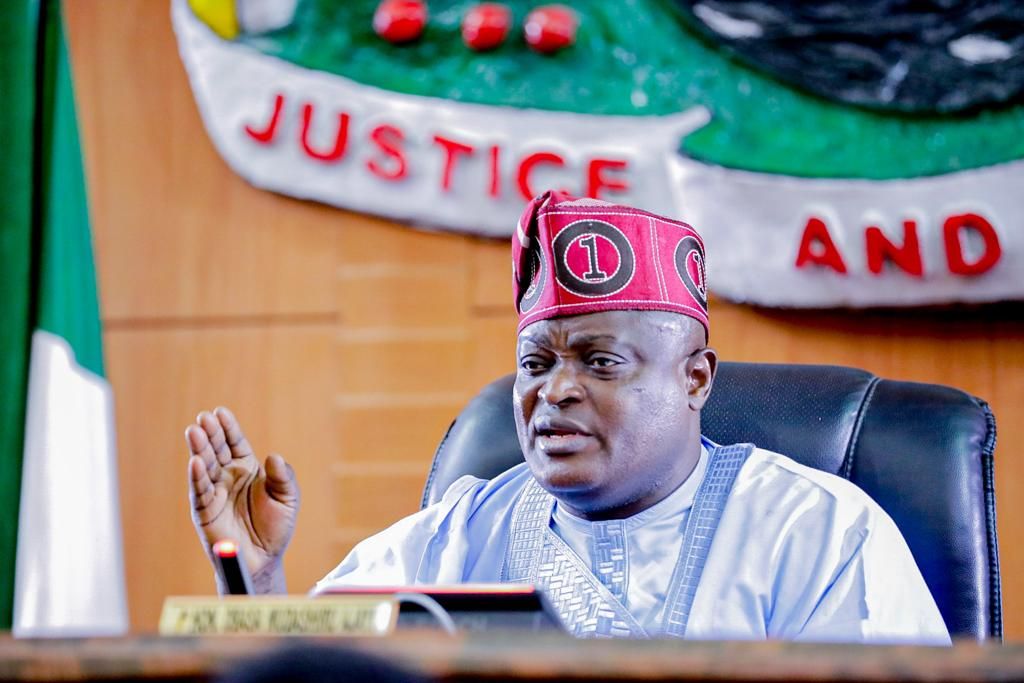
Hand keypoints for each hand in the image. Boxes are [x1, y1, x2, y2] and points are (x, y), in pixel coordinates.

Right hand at [185, 407, 298, 590]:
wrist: (264, 559)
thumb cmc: (276, 527)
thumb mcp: (288, 498)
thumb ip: (283, 476)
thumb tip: (273, 456)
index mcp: (246, 469)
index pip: (235, 443)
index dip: (228, 428)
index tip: (220, 412)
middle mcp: (227, 477)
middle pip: (216, 450)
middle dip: (210, 433)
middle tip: (203, 418)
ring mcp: (214, 493)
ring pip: (204, 466)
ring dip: (199, 449)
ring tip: (194, 431)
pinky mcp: (204, 511)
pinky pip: (200, 491)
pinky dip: (197, 476)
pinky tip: (195, 461)